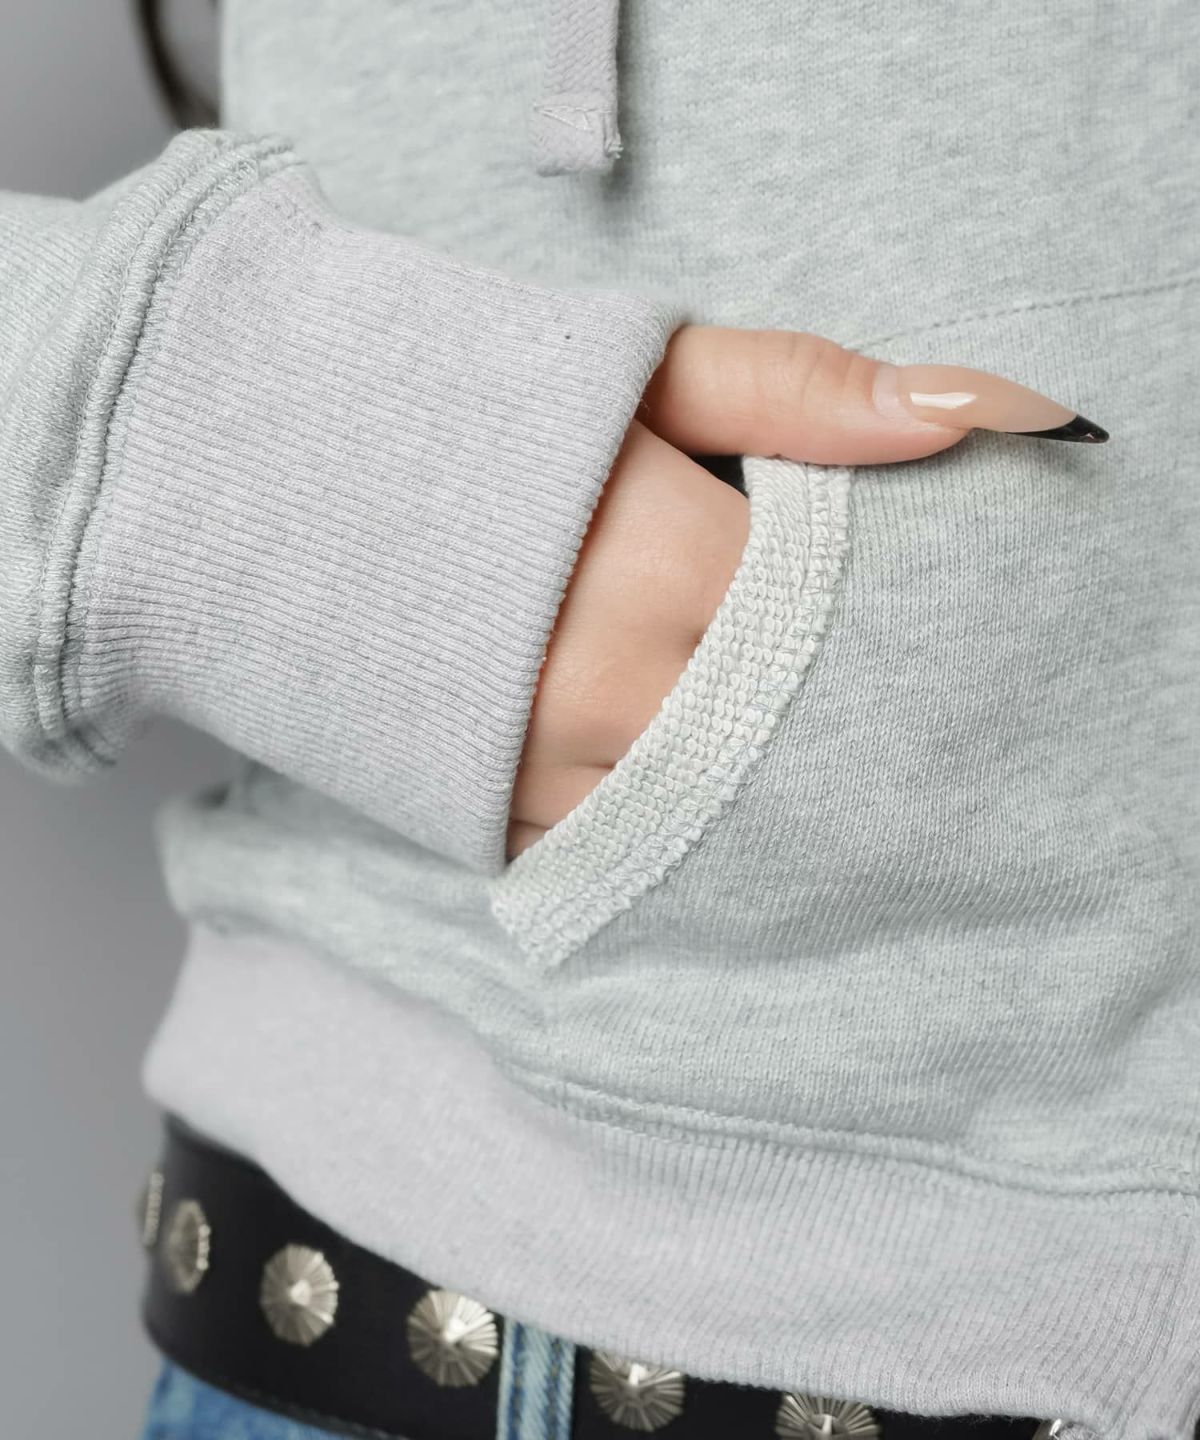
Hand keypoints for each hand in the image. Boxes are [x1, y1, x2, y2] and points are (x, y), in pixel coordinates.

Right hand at [505, 325, 1101, 859]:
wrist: (272, 488)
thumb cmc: (472, 414)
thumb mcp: (640, 373)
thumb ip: (799, 392)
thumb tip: (979, 411)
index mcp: (665, 568)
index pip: (835, 631)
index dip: (864, 618)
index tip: (864, 600)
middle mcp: (615, 690)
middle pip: (788, 738)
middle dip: (813, 705)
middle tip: (805, 663)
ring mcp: (550, 768)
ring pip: (715, 806)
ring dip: (743, 769)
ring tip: (721, 700)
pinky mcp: (499, 817)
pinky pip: (624, 843)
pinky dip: (658, 807)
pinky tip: (658, 755)